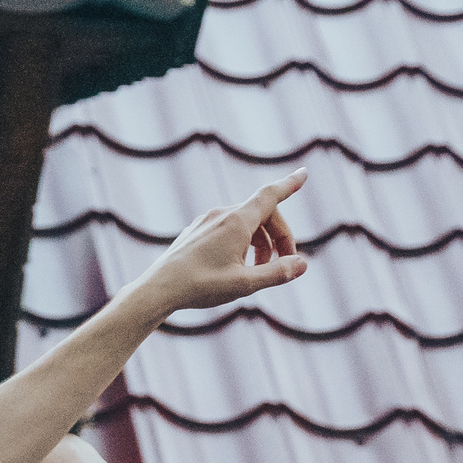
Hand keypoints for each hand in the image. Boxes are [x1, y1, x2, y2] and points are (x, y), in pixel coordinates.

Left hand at [129, 169, 309, 313]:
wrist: (158, 289)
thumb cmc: (200, 286)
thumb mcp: (245, 284)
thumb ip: (277, 273)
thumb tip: (303, 264)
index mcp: (237, 221)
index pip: (270, 195)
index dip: (289, 184)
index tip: (304, 173)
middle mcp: (222, 214)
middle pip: (263, 214)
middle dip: (280, 236)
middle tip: (285, 264)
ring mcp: (206, 221)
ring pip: (246, 223)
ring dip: (261, 242)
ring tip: (261, 270)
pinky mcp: (196, 231)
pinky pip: (228, 228)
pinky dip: (243, 242)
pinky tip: (238, 266)